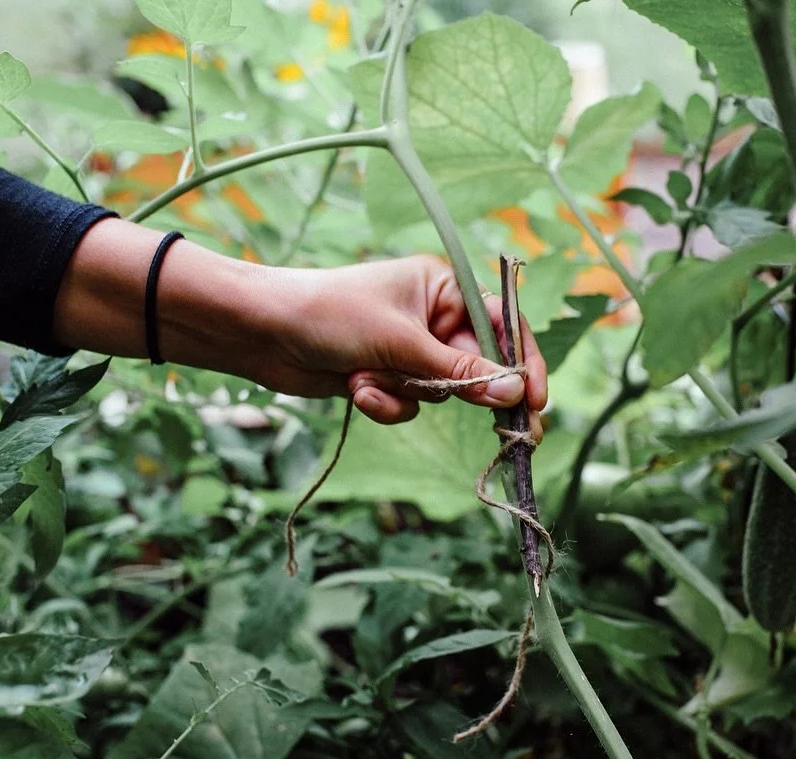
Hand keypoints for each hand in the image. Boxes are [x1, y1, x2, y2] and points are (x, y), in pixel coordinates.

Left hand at [246, 255, 547, 425]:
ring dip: (409, 395)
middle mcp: (433, 317)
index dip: (523, 362)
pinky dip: (387, 405)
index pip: (502, 324)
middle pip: (480, 365)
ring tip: (372, 383)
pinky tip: (356, 391)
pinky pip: (411, 405)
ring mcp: (410, 350)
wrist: (261, 334)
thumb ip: (459, 372)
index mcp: (444, 287)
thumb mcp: (401, 342)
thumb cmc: (329, 315)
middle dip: (475, 395)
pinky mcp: (388, 378)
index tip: (534, 398)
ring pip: (442, 392)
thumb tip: (513, 392)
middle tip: (516, 435)